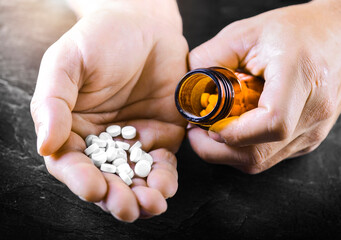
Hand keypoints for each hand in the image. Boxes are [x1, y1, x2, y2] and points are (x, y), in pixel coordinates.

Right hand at [30, 0, 187, 220]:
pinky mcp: (161, 136)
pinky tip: (167, 185)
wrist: (145, 25)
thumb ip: (53, 101)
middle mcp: (102, 140)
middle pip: (105, 178)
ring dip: (143, 196)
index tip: (94, 189)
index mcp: (72, 127)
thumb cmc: (100, 38)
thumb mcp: (67, 61)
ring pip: (135, 178)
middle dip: (116, 197)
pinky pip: (162, 164)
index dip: (81, 179)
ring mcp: (133, 140)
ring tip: (153, 203)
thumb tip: (45, 144)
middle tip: (128, 208)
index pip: (71, 163)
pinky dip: (165, 178)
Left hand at [188, 0, 340, 172]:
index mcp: (300, 77)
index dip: (233, 132)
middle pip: (259, 153)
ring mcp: (314, 130)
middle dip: (217, 150)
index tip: (208, 125)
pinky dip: (246, 150)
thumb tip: (188, 83)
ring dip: (229, 152)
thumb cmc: (296, 31)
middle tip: (198, 132)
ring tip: (214, 130)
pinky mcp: (309, 139)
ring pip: (261, 162)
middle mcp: (313, 111)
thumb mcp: (247, 32)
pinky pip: (270, 157)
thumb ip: (212, 56)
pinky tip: (237, 131)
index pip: (271, 123)